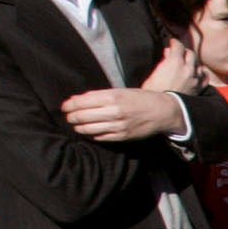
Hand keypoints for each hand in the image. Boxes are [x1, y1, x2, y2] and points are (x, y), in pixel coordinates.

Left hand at [63, 87, 186, 140]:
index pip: (81, 102)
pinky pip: (100, 137)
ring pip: (88, 129)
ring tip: (77, 124)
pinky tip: (90, 130)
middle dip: (71, 117)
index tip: (65, 106)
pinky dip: (91, 134)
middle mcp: (115, 112)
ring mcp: (118, 126)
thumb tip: (76, 100)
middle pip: (82, 116)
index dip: (69, 105)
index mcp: (113, 97)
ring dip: (79, 127)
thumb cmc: (140, 99)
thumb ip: (99, 95)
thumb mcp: (120, 91)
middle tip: (68, 116)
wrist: (163, 112)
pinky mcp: (122, 136)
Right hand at [143, 36, 200, 95]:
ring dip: (193, 62)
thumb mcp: (154, 72)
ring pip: (199, 64)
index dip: (174, 43)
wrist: (162, 109)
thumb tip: (168, 52)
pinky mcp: (198, 88)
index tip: (172, 43)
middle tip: (178, 53)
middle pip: (190, 53)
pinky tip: (197, 73)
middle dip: (184, 51)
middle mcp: (188, 68)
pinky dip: (201, 73)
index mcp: (174, 62)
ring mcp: (195, 78)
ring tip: (186, 63)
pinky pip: (205, 77)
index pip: (178, 45)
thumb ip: (164, 61)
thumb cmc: (153, 92)